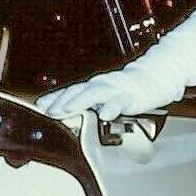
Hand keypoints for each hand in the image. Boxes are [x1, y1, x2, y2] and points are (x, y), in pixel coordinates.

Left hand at [36, 71, 168, 119]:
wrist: (155, 77)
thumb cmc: (127, 90)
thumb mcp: (106, 98)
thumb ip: (89, 107)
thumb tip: (69, 119)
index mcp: (93, 87)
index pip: (70, 91)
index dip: (55, 98)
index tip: (40, 105)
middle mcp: (101, 86)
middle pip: (79, 91)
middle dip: (62, 101)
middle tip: (49, 111)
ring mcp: (116, 89)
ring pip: (95, 93)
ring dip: (80, 101)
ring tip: (68, 109)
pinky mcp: (131, 96)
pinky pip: (120, 101)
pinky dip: (112, 107)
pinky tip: (105, 115)